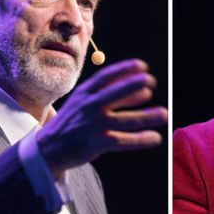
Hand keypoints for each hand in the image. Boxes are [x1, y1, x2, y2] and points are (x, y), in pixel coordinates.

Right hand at [36, 59, 167, 176]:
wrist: (49, 147)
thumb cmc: (75, 120)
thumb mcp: (86, 101)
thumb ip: (113, 94)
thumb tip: (146, 90)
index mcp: (85, 92)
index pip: (105, 76)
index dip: (124, 69)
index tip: (143, 66)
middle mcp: (88, 107)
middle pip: (112, 94)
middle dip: (131, 86)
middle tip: (151, 81)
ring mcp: (92, 125)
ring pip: (123, 120)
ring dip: (145, 117)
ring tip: (164, 114)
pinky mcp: (96, 143)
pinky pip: (122, 141)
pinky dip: (140, 140)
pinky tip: (155, 137)